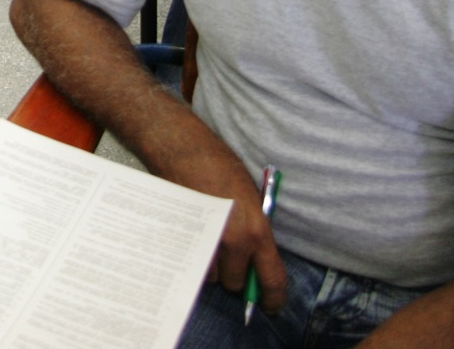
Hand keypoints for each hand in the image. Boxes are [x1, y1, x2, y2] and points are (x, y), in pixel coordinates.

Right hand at [168, 147, 285, 314]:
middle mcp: (233, 242)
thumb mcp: (248, 197)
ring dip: (210, 264)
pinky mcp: (183, 238)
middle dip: (233, 274)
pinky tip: (191, 235)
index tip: (270, 305)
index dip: (272, 298)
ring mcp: (206, 241)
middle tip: (229, 255)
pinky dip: (192, 254)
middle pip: (235, 283)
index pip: (271, 280)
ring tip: (206, 238)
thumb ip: (254, 230)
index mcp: (256, 232)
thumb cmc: (218, 165)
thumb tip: (254, 257)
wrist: (180, 148)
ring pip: (210, 274)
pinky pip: (190, 260)